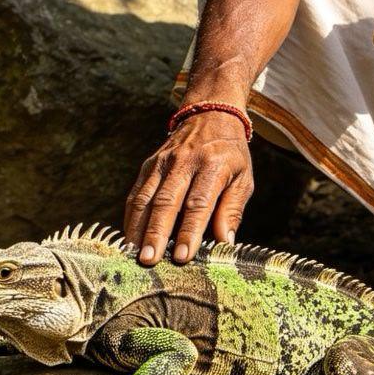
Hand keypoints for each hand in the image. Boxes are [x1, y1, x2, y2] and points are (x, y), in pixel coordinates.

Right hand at [124, 111, 253, 265]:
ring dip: (138, 228)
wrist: (210, 115)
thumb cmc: (231, 154)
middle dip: (157, 233)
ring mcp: (163, 162)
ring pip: (146, 198)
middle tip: (150, 260)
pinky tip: (130, 237)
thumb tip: (224, 243)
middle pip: (167, 202)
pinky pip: (136, 193)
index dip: (190, 231)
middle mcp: (185, 161)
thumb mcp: (243, 178)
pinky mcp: (149, 164)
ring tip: (135, 254)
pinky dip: (131, 217)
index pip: (199, 203)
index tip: (183, 257)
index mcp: (213, 165)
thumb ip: (233, 210)